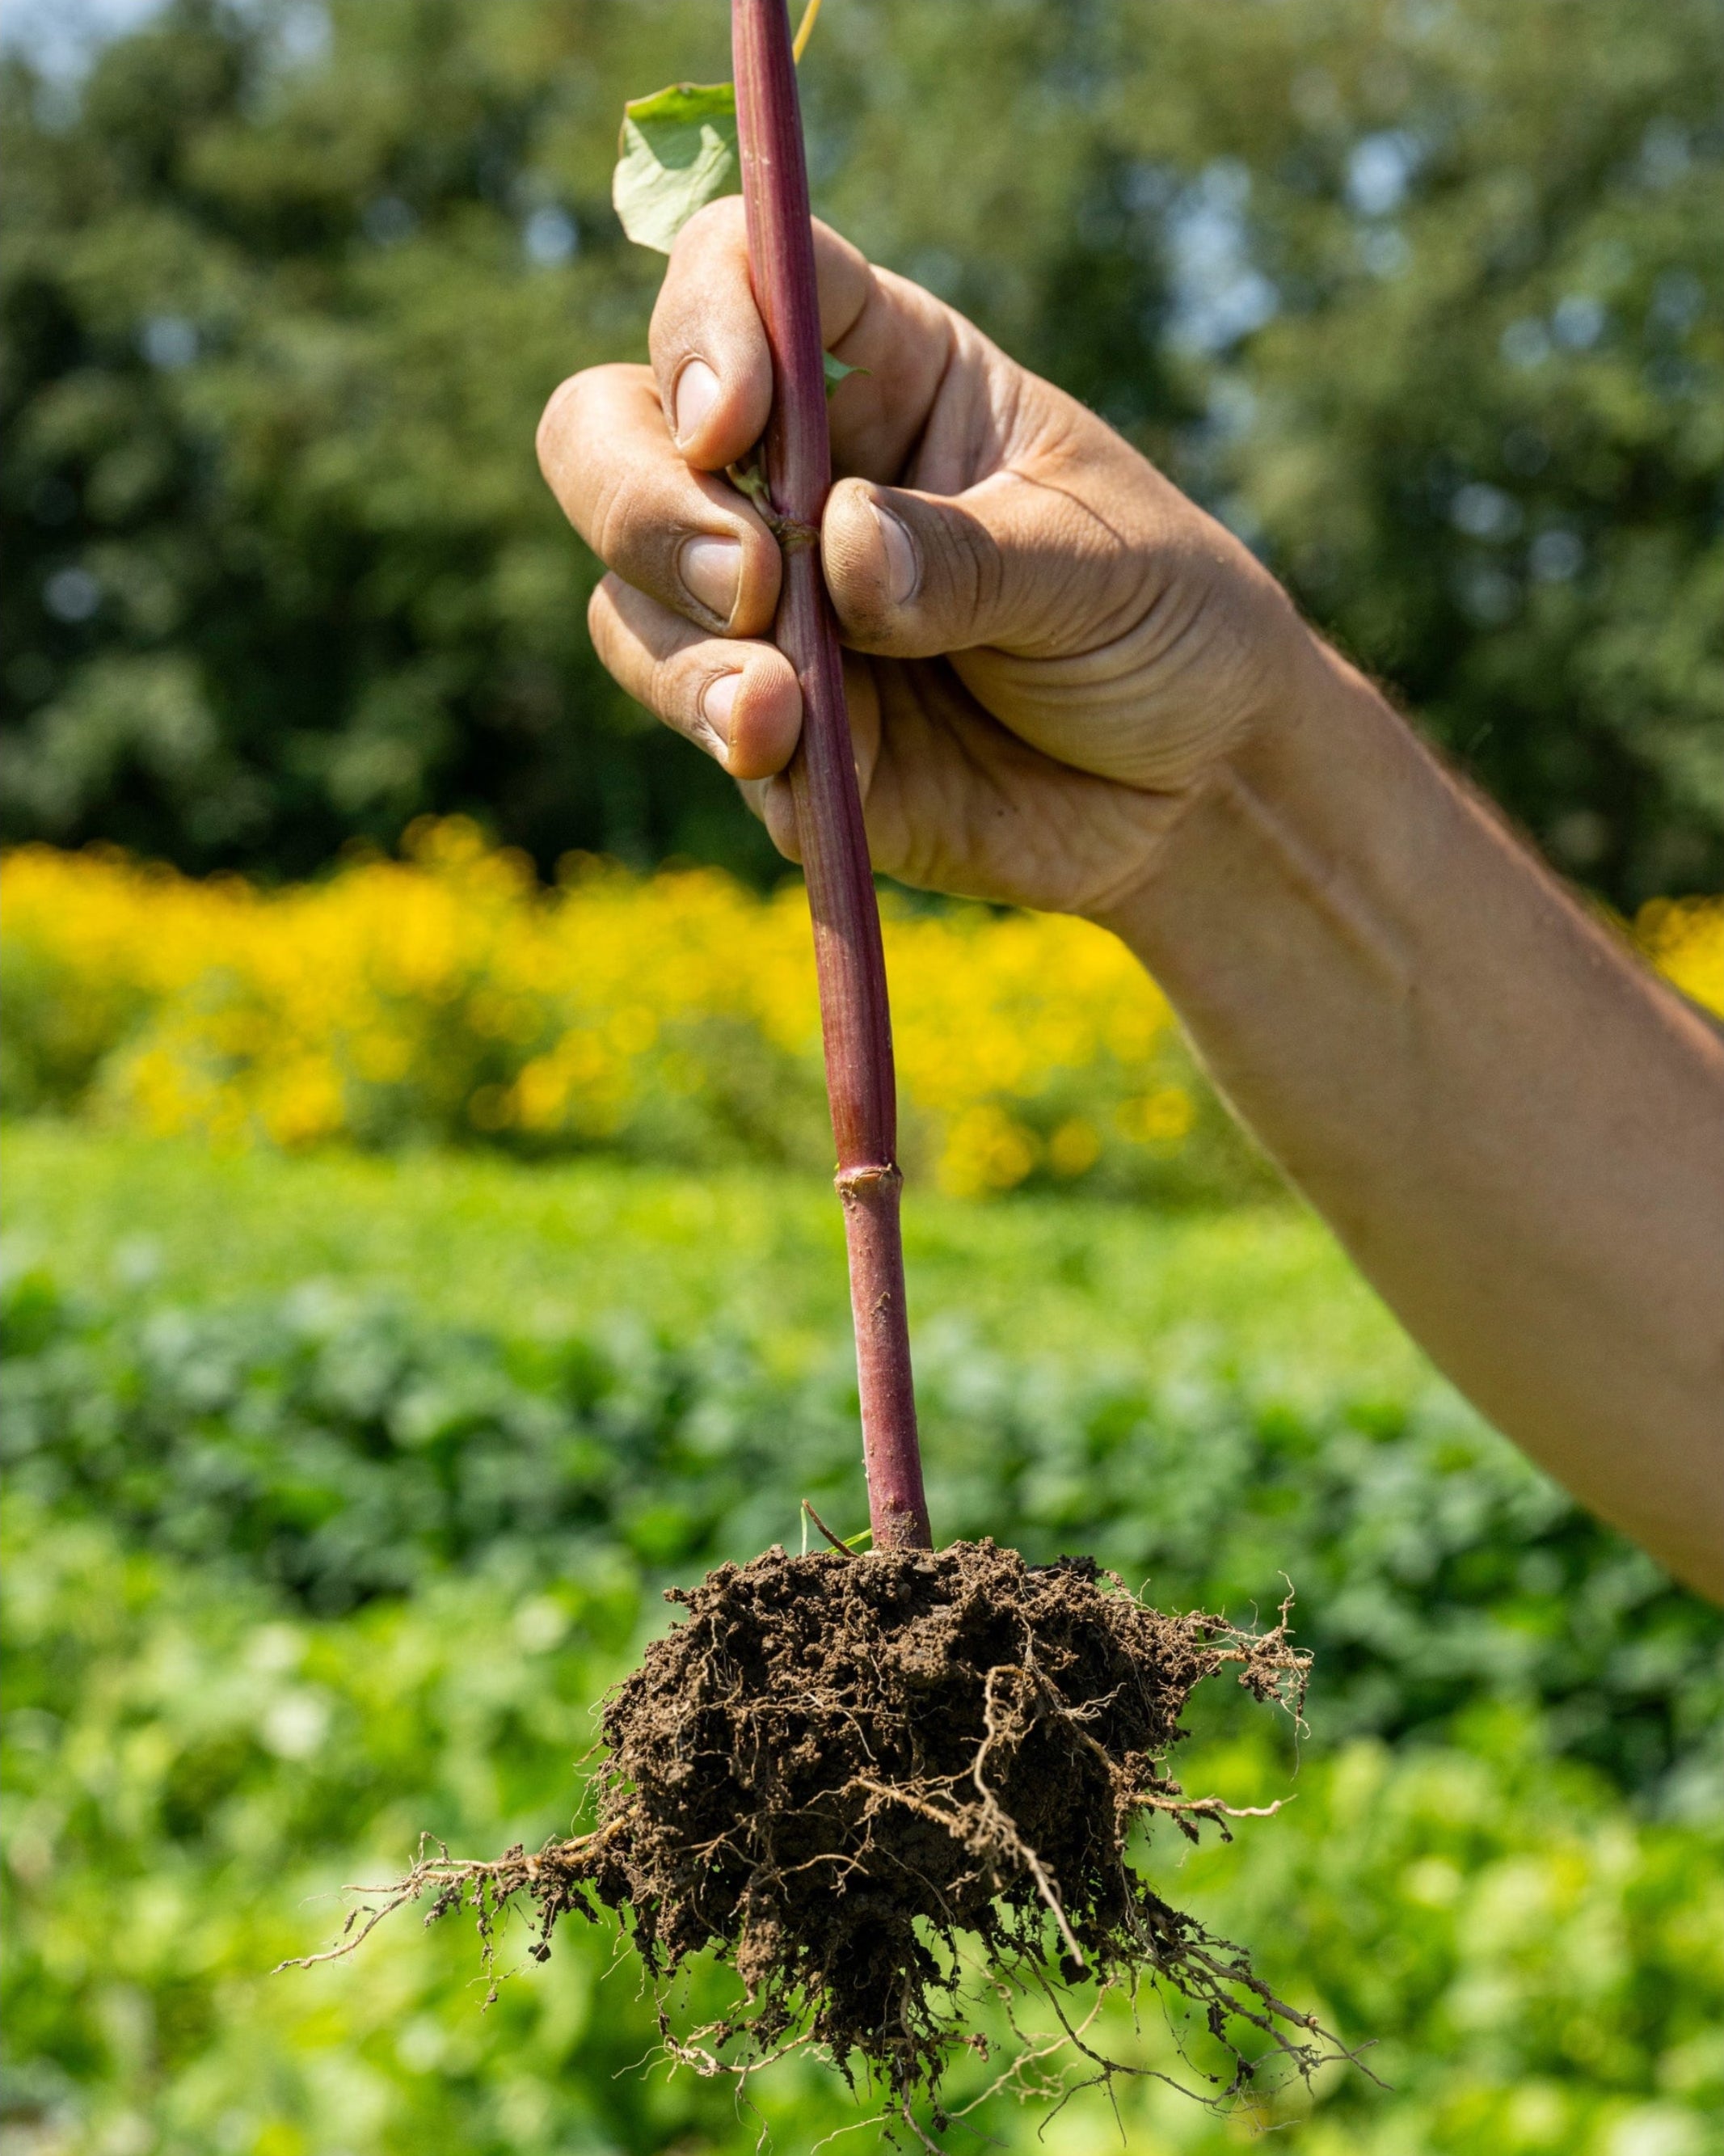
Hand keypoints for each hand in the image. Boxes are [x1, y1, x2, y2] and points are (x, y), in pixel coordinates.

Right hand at [536, 198, 1308, 917]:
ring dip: (684, 650)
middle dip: (644, 503)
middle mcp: (795, 480)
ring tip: (782, 710)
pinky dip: (740, 748)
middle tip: (754, 582)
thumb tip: (837, 549)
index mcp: (882, 375)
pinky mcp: (775, 732)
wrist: (1194, 787)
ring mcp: (772, 612)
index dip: (704, 322)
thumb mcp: (1096, 566)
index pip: (738, 277)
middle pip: (613, 434)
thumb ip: (967, 557)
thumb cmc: (1165, 625)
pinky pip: (703, 728)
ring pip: (631, 597)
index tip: (735, 420)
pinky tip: (813, 771)